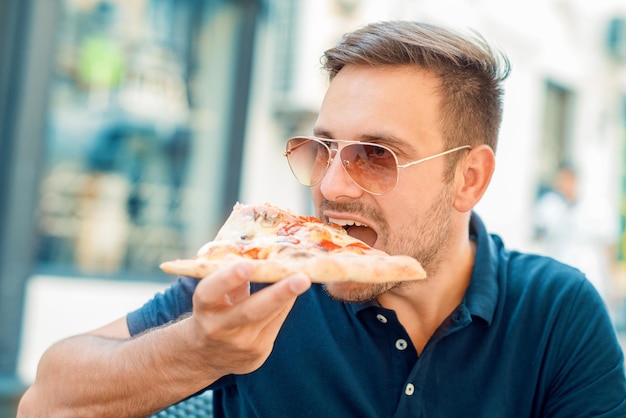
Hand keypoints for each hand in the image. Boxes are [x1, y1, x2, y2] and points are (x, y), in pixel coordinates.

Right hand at [188, 261, 310, 375]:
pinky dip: (286, 303)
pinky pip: (276, 322)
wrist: (204, 357)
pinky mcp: (258, 352)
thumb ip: (231, 278)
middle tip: (301, 279)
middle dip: (278, 294)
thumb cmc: (212, 312)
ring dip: (288, 296)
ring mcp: (241, 344)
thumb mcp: (212, 296)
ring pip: (270, 316)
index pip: (211, 293)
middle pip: (251, 311)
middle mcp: (220, 330)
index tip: (248, 265)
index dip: (228, 278)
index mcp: (204, 309)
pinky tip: (295, 288)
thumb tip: (258, 252)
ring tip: (304, 279)